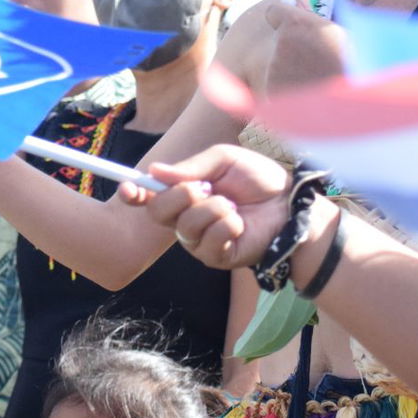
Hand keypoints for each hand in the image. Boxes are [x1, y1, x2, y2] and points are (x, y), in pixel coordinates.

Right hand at [118, 144, 292, 268]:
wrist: (289, 202)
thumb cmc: (258, 180)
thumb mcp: (224, 160)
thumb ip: (192, 167)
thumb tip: (154, 171)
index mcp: (184, 193)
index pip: (148, 197)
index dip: (133, 193)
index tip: (128, 187)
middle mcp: (186, 219)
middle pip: (159, 212)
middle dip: (180, 195)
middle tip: (206, 187)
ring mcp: (200, 241)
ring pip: (185, 226)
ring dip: (212, 209)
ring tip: (233, 205)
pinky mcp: (217, 257)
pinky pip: (208, 242)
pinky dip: (226, 226)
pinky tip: (239, 223)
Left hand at [260, 1, 346, 93]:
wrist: (355, 100)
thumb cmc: (354, 63)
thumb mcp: (338, 32)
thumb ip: (312, 15)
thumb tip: (297, 0)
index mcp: (297, 24)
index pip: (274, 11)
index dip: (283, 18)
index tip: (290, 24)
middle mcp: (281, 44)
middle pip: (279, 40)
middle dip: (292, 47)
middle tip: (316, 58)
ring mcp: (275, 70)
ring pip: (279, 63)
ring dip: (293, 68)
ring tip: (319, 77)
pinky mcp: (274, 91)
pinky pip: (279, 84)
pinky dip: (291, 87)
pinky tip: (313, 92)